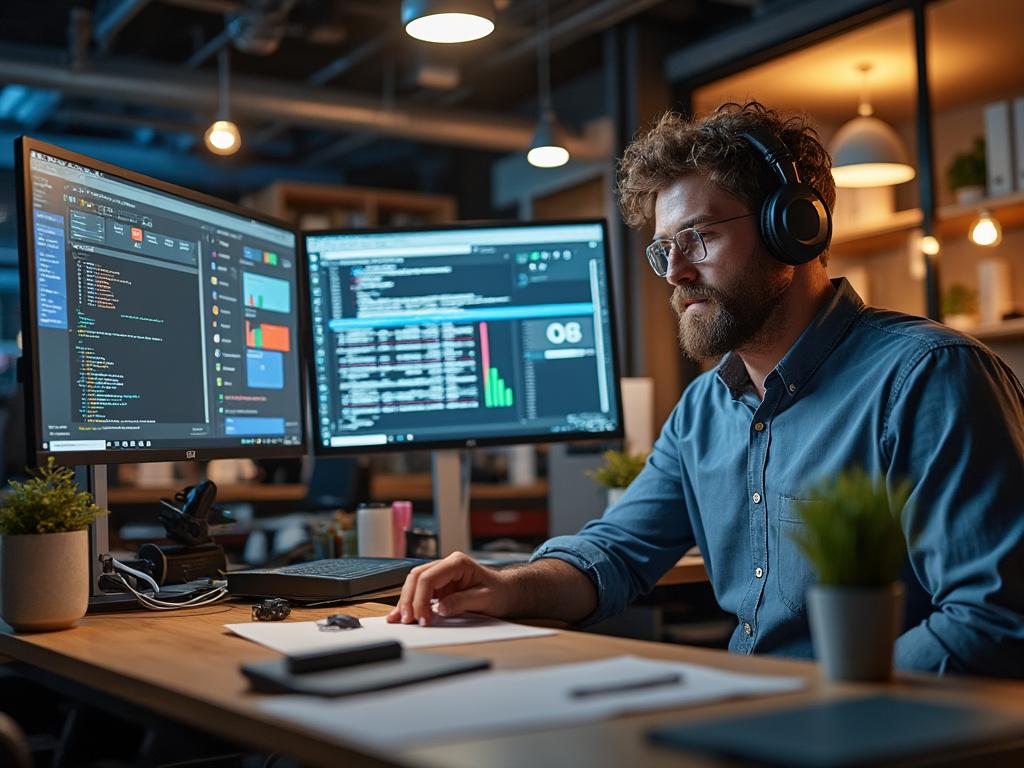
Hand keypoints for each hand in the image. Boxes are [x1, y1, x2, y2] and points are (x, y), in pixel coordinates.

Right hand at [387, 552, 509, 625]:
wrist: (507, 591)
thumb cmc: (500, 592)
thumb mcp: (485, 598)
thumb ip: (462, 602)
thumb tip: (440, 609)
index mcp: (457, 562)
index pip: (429, 577)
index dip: (421, 598)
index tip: (422, 618)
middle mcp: (446, 565)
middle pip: (416, 577)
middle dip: (409, 599)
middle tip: (407, 620)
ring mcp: (441, 575)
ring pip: (414, 583)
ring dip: (406, 601)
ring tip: (399, 619)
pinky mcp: (439, 586)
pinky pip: (419, 592)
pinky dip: (411, 603)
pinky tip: (401, 614)